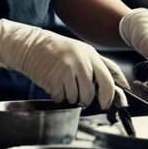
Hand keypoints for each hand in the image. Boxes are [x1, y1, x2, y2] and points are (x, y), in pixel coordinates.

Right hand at [0, 19, 129, 108]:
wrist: (29, 44)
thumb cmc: (55, 49)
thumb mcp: (79, 50)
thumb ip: (96, 64)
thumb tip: (117, 82)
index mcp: (89, 53)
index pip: (107, 79)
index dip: (109, 95)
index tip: (106, 104)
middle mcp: (80, 60)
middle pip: (90, 93)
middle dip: (86, 101)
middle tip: (81, 101)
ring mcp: (66, 69)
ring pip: (75, 98)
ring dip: (69, 98)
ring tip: (63, 86)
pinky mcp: (53, 78)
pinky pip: (61, 98)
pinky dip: (57, 97)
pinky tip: (54, 86)